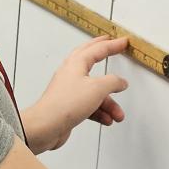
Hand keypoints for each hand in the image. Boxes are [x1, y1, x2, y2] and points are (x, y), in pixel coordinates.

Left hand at [21, 36, 129, 152]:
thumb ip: (113, 82)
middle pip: (90, 60)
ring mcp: (69, 90)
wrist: (46, 126)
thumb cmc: (65, 104)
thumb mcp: (97, 88)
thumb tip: (120, 81)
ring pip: (94, 91)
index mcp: (76, 63)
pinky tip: (107, 119)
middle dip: (104, 54)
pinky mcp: (69, 106)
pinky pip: (89, 105)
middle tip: (113, 47)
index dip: (112, 45)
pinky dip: (100, 112)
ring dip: (108, 102)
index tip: (122, 42)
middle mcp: (71, 74)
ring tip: (118, 114)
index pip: (98, 49)